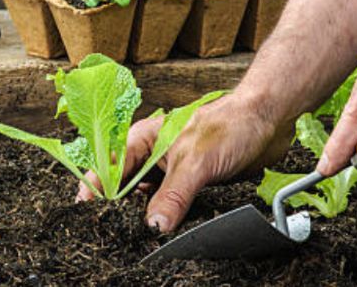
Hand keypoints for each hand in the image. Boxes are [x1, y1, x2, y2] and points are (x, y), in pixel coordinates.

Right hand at [75, 94, 292, 231]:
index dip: (96, 190)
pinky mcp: (190, 184)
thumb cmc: (231, 124)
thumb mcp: (196, 162)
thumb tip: (154, 226)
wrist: (268, 120)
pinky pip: (170, 206)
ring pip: (147, 199)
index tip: (88, 213)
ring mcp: (171, 171)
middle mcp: (153, 155)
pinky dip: (167, 219)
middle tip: (116, 231)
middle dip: (119, 208)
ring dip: (145, 216)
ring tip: (138, 235)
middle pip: (124, 187)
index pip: (109, 168)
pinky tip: (167, 230)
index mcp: (144, 139)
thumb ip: (173, 196)